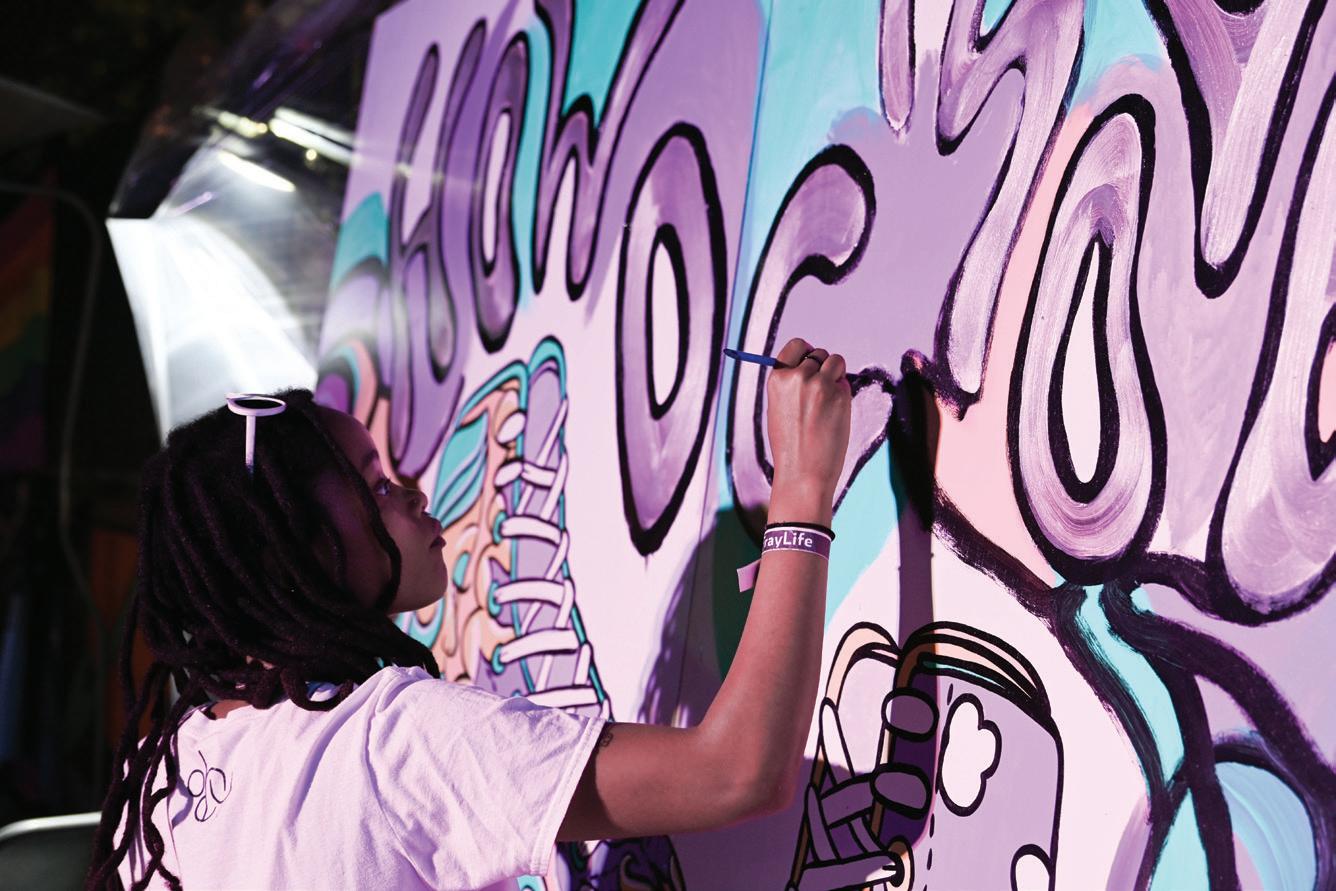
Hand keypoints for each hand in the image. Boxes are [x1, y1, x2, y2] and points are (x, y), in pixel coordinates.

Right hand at [764, 338, 851, 512]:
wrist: (803, 472)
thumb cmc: (790, 446)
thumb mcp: (778, 408)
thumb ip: (791, 385)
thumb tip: (811, 367)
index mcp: (777, 379)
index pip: (796, 346)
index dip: (806, 352)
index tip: (810, 362)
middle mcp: (798, 377)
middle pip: (818, 353)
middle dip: (823, 367)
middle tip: (821, 391)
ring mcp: (820, 384)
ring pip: (836, 361)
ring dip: (836, 374)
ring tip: (828, 401)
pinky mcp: (840, 395)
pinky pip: (846, 382)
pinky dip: (843, 392)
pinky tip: (834, 414)